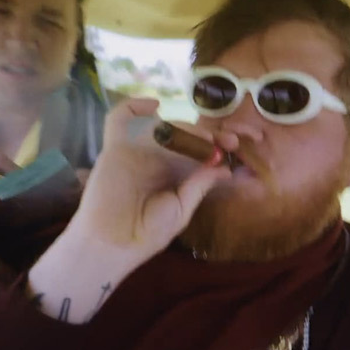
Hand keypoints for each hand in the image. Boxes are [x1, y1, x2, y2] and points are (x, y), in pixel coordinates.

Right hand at [29, 98, 230, 323]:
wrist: (114, 244)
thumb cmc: (147, 233)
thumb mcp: (181, 209)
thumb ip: (200, 185)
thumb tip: (225, 168)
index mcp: (174, 173)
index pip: (196, 152)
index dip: (216, 146)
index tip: (236, 148)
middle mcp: (156, 158)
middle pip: (182, 135)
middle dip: (206, 136)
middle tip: (229, 142)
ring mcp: (136, 150)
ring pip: (161, 126)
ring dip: (184, 127)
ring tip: (204, 138)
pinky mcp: (115, 147)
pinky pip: (119, 119)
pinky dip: (133, 106)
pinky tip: (154, 106)